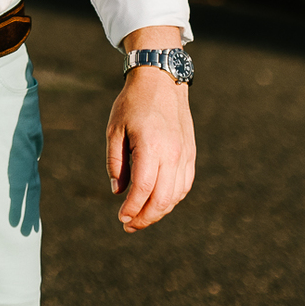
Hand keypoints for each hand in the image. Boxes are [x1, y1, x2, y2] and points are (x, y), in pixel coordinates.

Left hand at [106, 68, 196, 232]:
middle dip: (146, 217)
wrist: (161, 80)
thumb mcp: (114, 129)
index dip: (132, 208)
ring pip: (176, 194)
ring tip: (142, 217)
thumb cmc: (132, 103)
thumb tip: (118, 192)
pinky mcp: (190, 153)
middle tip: (129, 225)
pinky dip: (172, 198)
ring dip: (159, 211)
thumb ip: (115, 162)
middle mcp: (171, 152)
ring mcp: (184, 153)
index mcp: (150, 145)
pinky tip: (158, 203)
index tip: (121, 218)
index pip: (144, 188)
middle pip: (162, 197)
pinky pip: (184, 184)